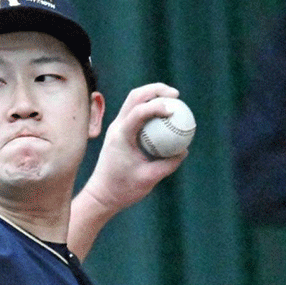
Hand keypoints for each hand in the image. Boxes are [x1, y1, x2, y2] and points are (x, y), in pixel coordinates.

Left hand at [86, 82, 186, 212]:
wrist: (102, 194)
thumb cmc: (123, 189)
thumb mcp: (150, 178)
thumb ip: (168, 164)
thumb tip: (184, 150)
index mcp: (121, 136)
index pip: (138, 112)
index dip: (157, 106)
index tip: (174, 110)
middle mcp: (116, 127)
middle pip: (135, 96)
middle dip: (156, 90)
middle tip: (176, 95)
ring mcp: (116, 127)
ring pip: (133, 101)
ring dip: (152, 95)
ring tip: (173, 98)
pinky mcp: (119, 131)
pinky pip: (135, 113)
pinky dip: (150, 108)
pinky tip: (165, 114)